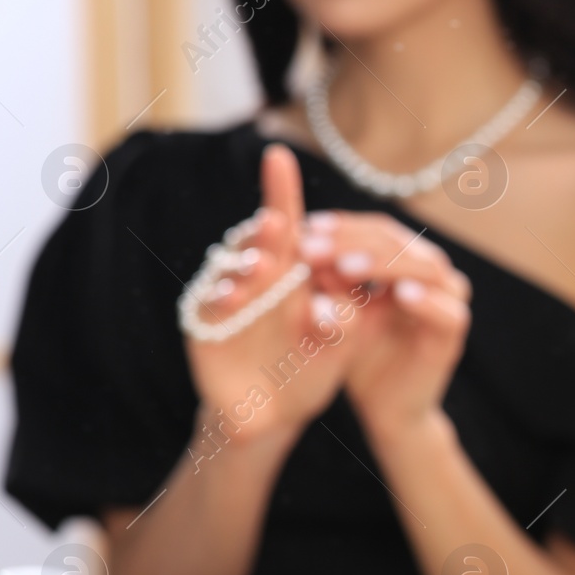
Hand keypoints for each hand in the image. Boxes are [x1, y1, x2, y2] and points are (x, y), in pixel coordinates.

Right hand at [183, 145, 353, 445]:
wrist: (273, 417)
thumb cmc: (309, 369)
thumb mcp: (341, 341)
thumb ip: (355, 310)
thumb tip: (372, 278)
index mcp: (290, 272)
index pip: (289, 227)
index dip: (280, 191)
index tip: (279, 157)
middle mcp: (254, 277)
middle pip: (255, 243)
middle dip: (266, 232)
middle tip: (279, 223)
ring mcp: (225, 299)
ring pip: (229, 271)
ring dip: (245, 266)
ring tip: (263, 265)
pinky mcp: (202, 326)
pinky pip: (207, 307)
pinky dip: (222, 301)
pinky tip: (236, 297)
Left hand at [298, 211, 471, 439]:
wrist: (386, 408)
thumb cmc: (361, 356)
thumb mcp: (339, 311)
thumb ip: (330, 279)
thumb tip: (305, 241)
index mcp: (407, 263)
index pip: (380, 230)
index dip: (345, 226)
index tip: (307, 227)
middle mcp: (433, 275)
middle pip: (401, 243)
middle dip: (355, 242)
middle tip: (315, 247)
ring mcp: (449, 301)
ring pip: (427, 268)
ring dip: (386, 264)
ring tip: (346, 266)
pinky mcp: (454, 334)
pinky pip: (447, 310)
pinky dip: (426, 300)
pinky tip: (399, 294)